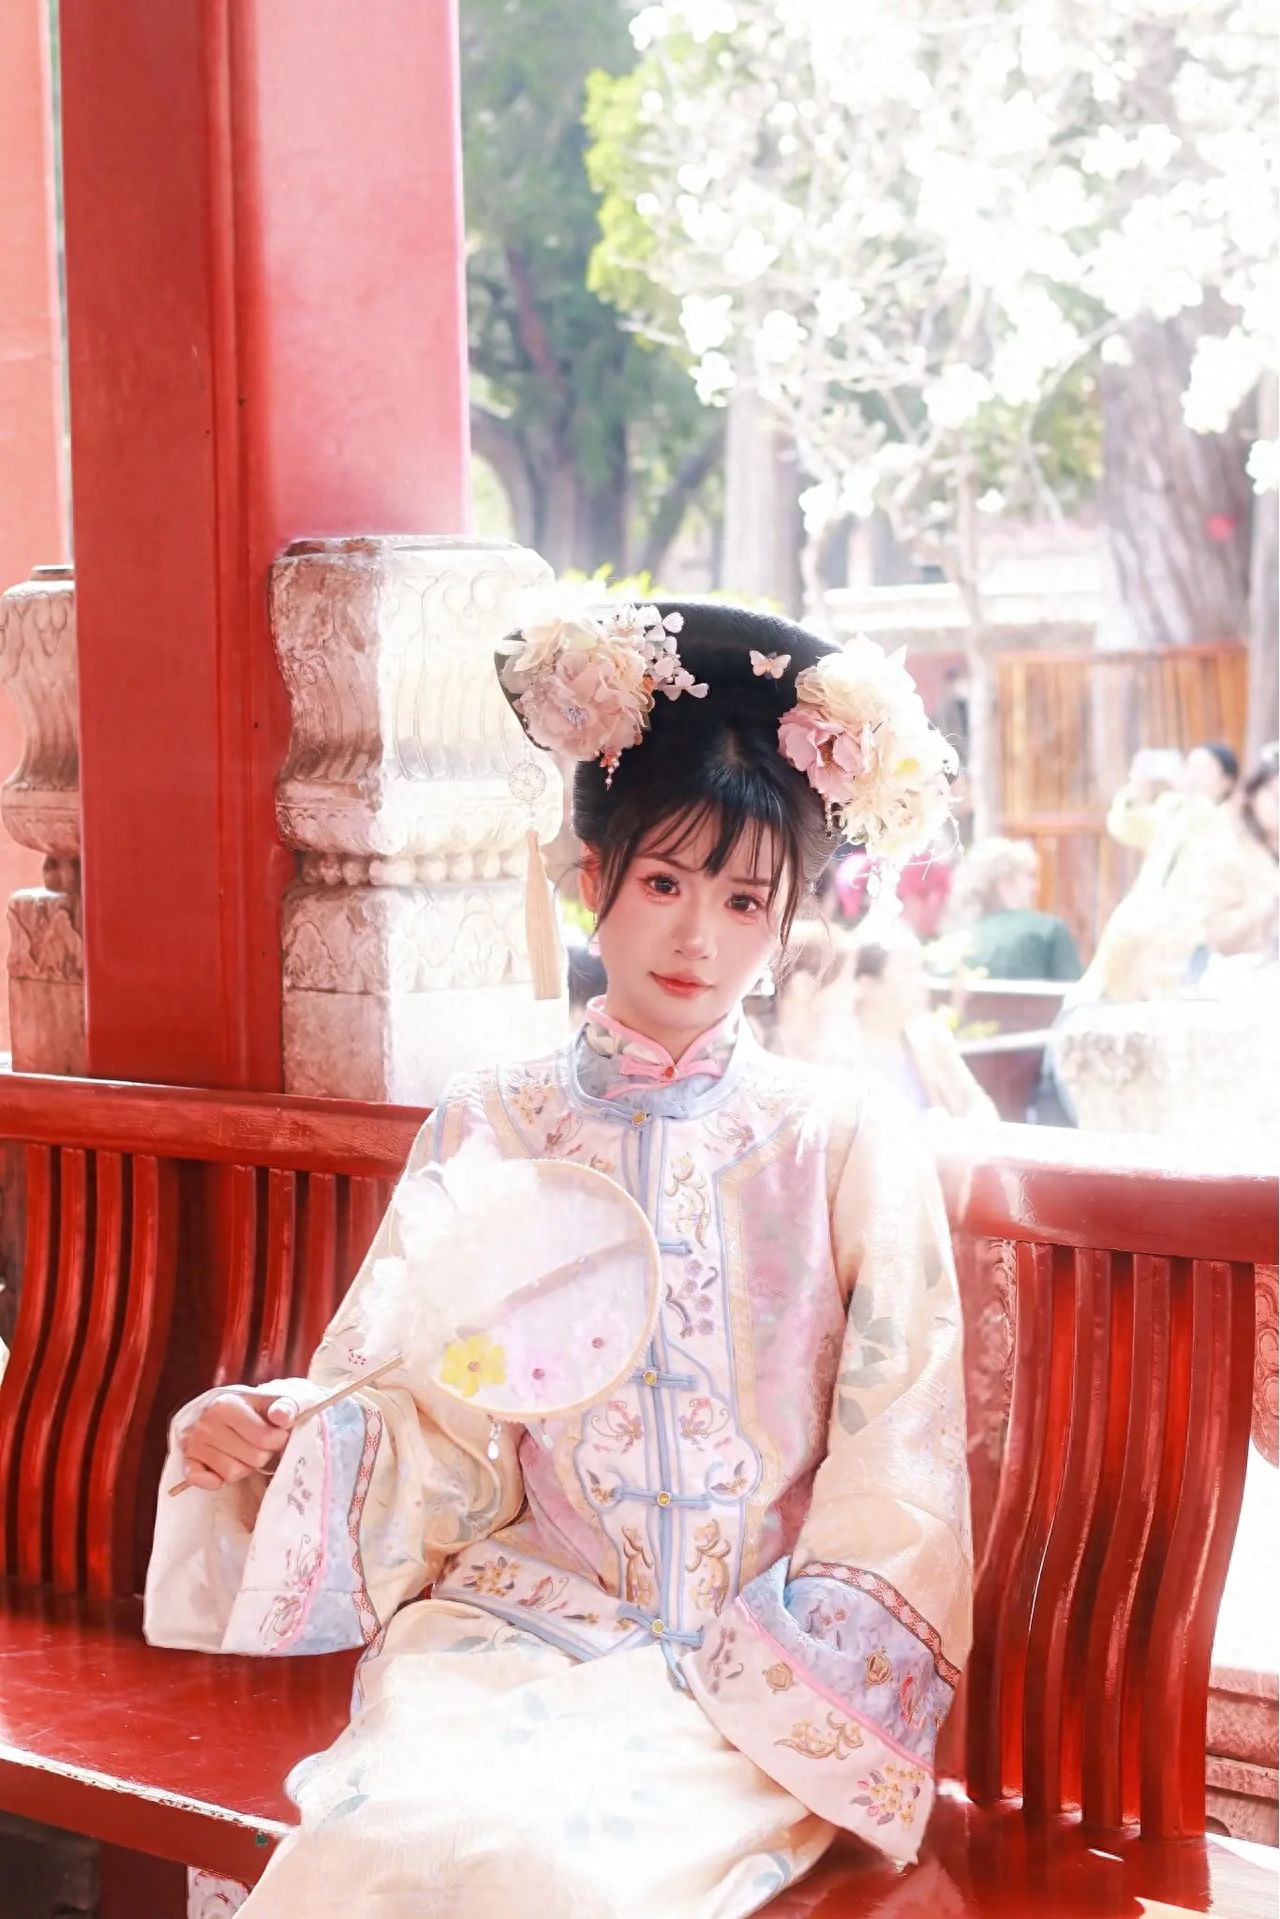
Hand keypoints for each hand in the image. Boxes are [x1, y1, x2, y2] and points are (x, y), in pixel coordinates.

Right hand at [179, 1387, 297, 1491]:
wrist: (220, 1409)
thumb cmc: (251, 1408)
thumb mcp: (271, 1400)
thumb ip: (285, 1407)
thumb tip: (283, 1419)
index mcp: (226, 1404)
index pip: (265, 1438)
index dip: (279, 1440)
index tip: (278, 1434)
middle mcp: (206, 1423)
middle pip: (253, 1459)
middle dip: (263, 1455)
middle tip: (259, 1445)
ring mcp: (193, 1443)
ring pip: (232, 1474)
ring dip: (244, 1467)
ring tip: (243, 1452)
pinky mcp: (187, 1461)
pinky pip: (200, 1480)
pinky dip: (214, 1480)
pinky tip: (222, 1469)